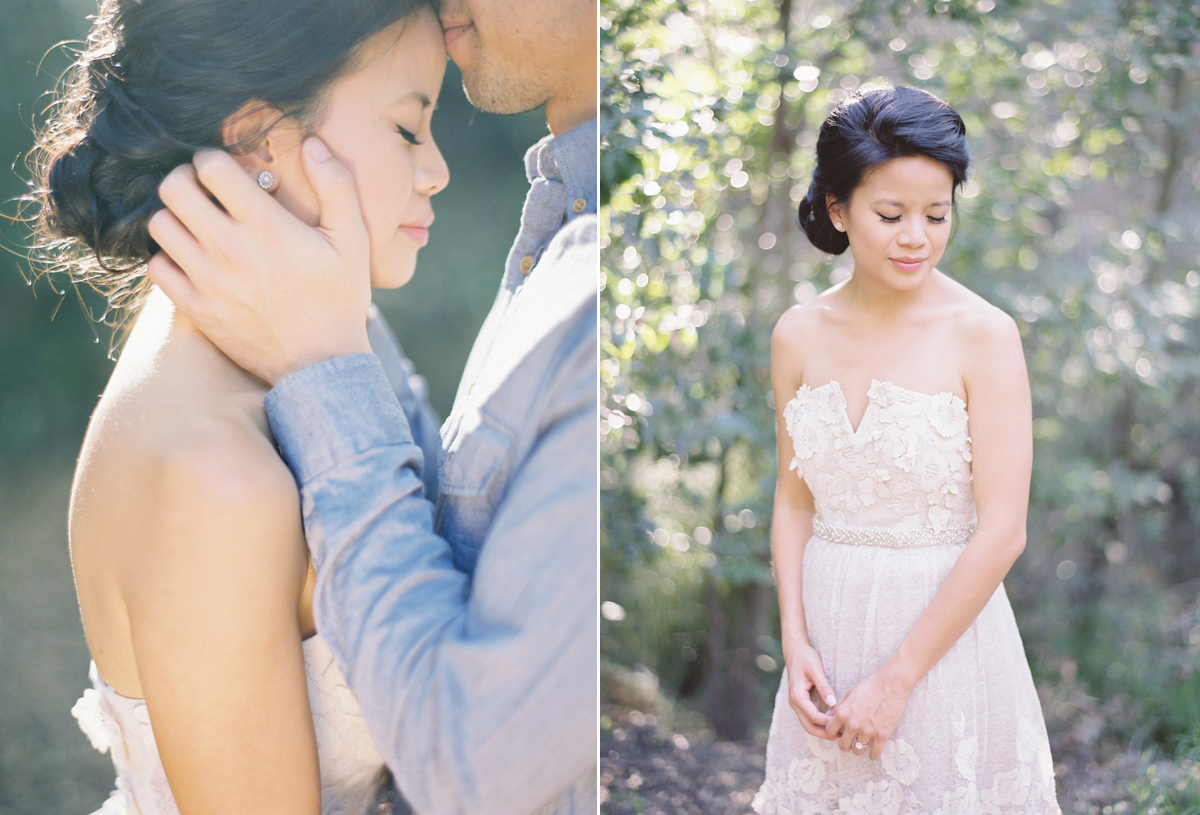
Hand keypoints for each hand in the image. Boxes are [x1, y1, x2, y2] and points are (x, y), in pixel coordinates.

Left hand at [146, 137, 372, 384]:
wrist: (322, 364)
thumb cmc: (340, 298)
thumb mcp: (353, 240)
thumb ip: (337, 186)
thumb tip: (312, 143)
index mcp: (267, 227)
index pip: (211, 167)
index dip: (214, 159)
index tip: (228, 171)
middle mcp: (231, 250)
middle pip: (173, 189)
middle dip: (186, 180)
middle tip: (204, 190)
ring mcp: (208, 281)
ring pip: (160, 225)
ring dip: (176, 217)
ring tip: (198, 223)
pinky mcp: (196, 308)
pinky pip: (157, 267)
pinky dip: (169, 257)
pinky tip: (193, 258)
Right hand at [785, 644, 838, 738]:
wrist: (795, 652)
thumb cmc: (805, 658)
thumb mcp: (816, 669)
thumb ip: (824, 686)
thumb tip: (832, 703)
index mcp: (797, 695)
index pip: (813, 716)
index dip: (828, 722)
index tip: (842, 723)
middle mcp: (794, 702)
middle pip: (809, 726)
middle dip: (824, 733)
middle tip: (841, 736)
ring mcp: (796, 704)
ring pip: (808, 724)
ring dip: (822, 730)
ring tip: (839, 732)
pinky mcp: (801, 703)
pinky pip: (809, 718)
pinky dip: (819, 724)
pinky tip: (832, 722)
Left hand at [825, 664, 912, 759]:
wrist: (891, 685)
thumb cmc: (870, 686)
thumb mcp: (849, 693)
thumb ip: (839, 706)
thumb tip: (830, 716)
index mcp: (843, 713)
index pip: (829, 731)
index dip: (833, 731)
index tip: (838, 731)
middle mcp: (853, 724)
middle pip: (843, 745)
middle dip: (844, 744)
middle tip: (849, 741)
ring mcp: (868, 731)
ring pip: (858, 750)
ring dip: (858, 749)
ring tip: (861, 745)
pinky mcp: (882, 735)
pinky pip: (875, 753)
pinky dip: (873, 755)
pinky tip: (873, 753)